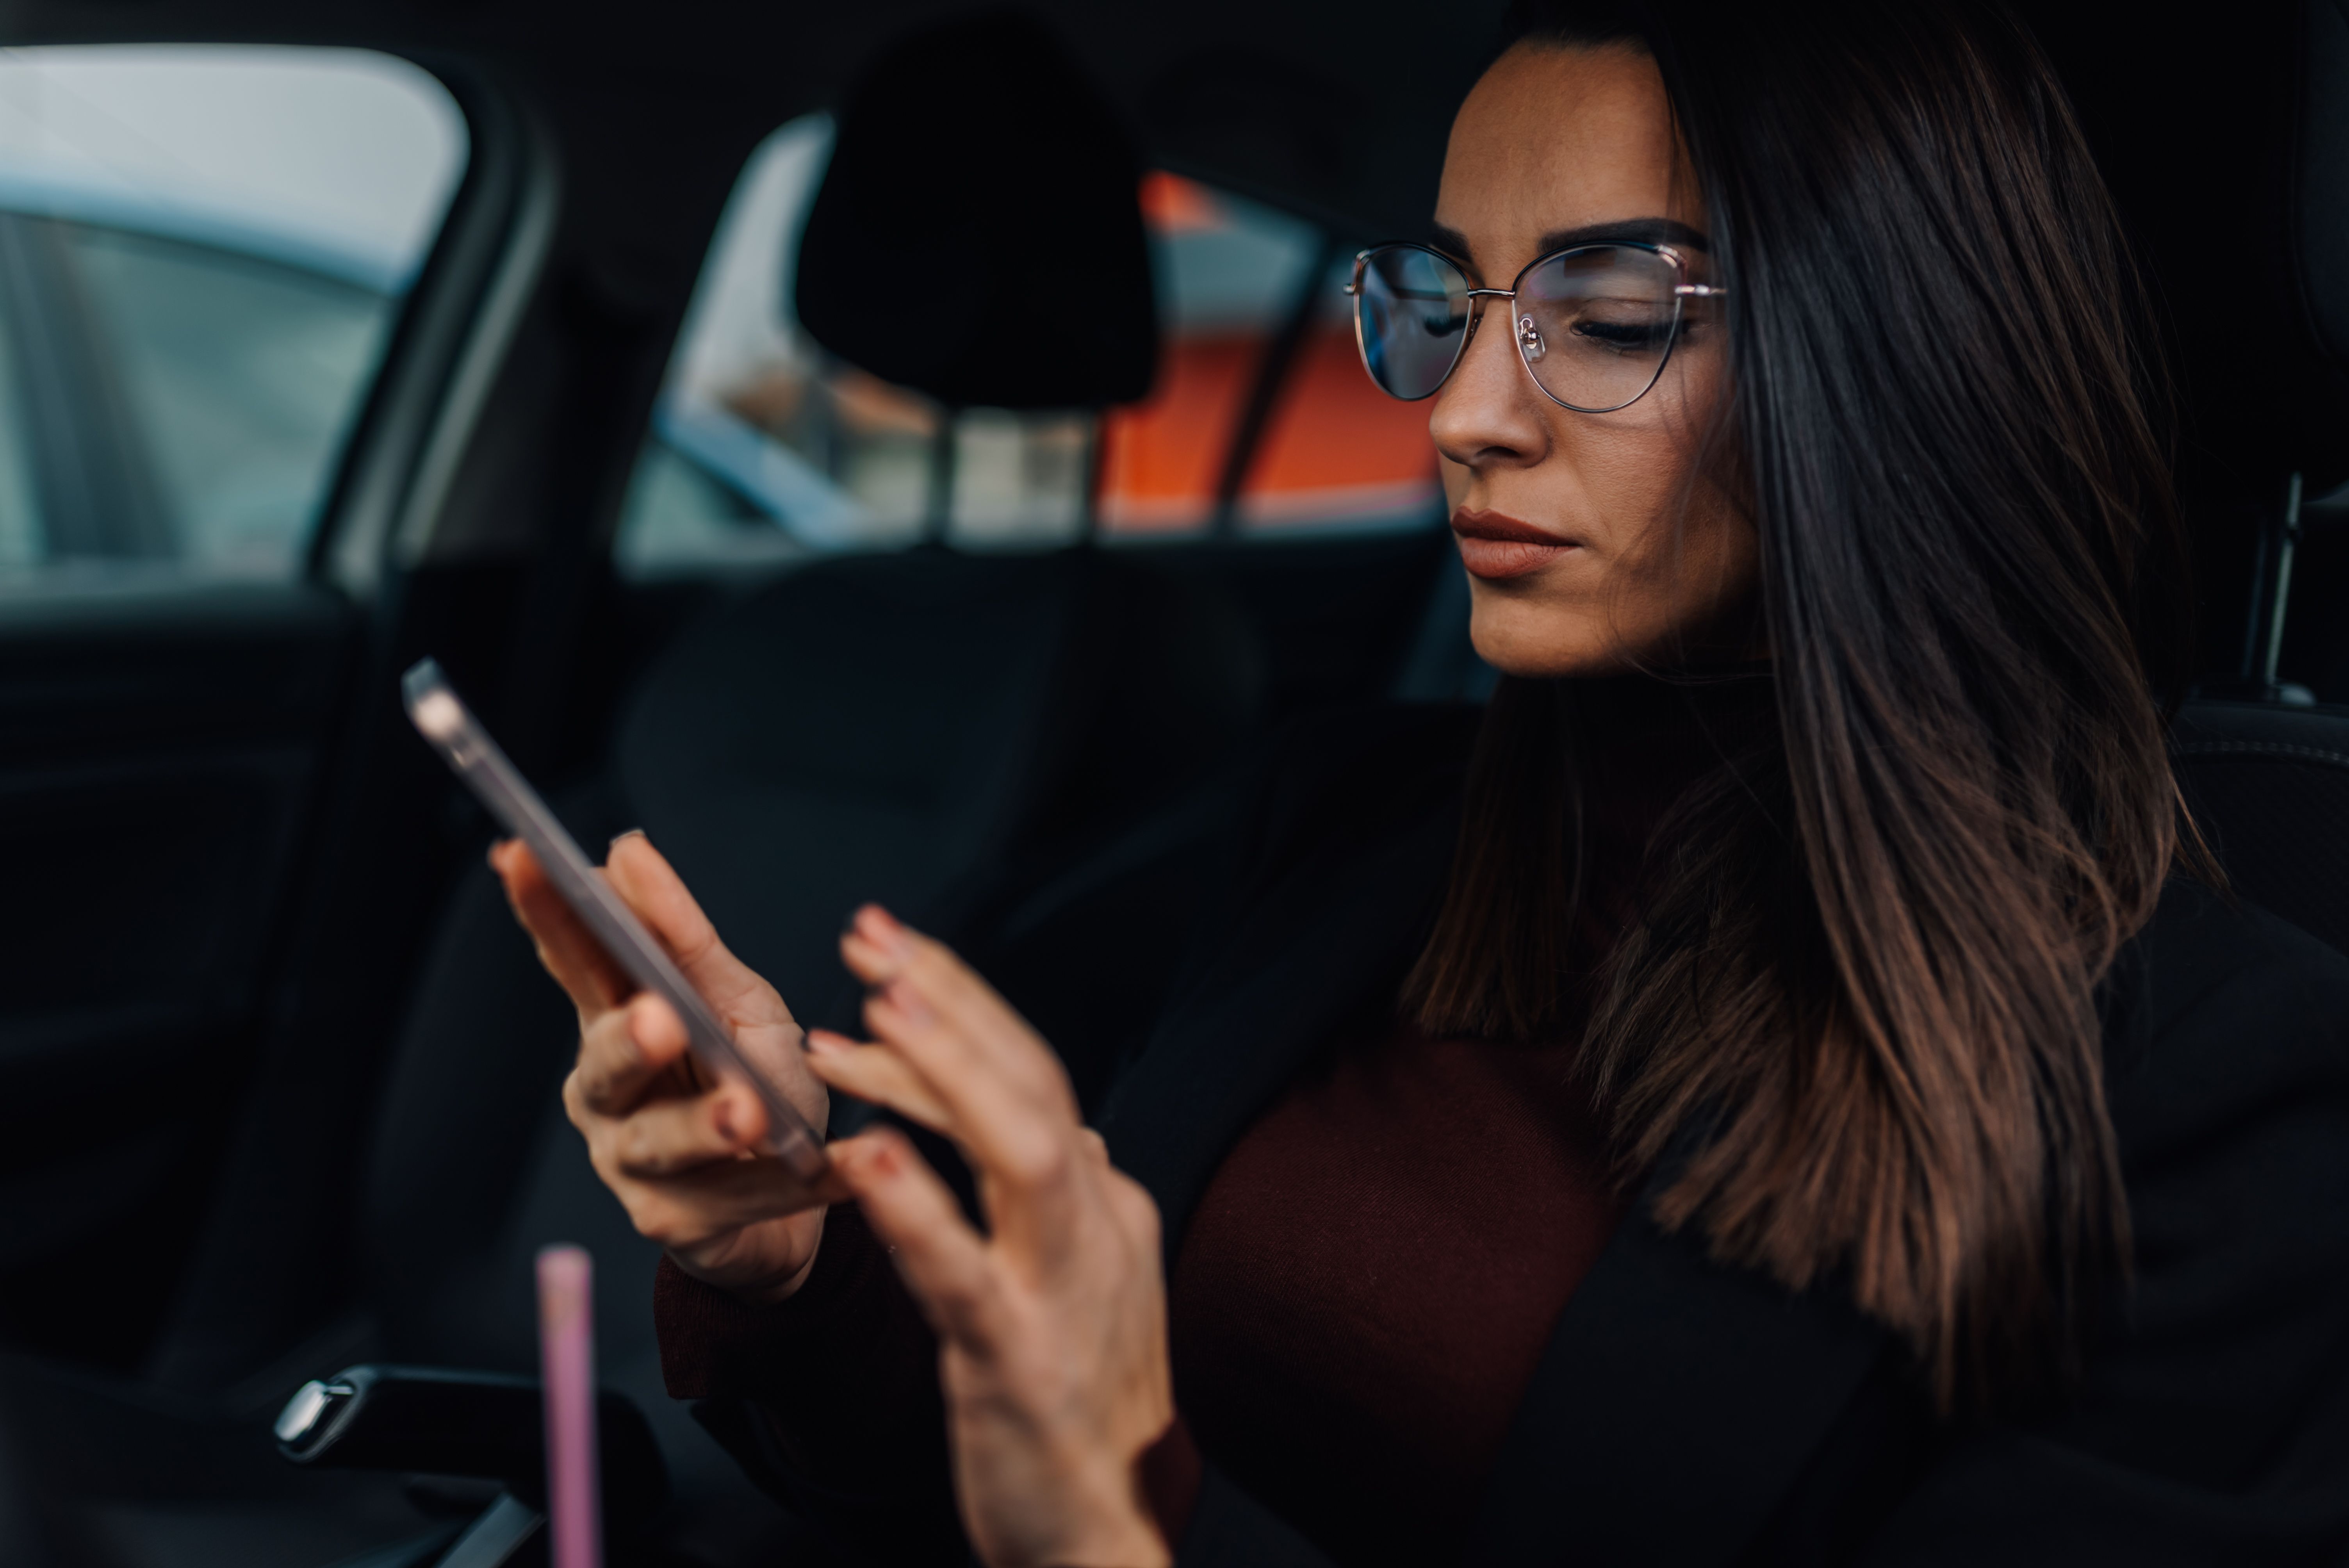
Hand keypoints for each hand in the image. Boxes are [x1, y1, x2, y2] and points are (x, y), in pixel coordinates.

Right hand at [493, 832, 836, 1302]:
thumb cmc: (751, 1076)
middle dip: (632, 1042)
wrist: (791, 1186)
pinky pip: (747, 1197)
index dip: (547, 914)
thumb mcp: (734, 997)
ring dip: (706, 1125)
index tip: (524, 854)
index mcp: (614, 1023)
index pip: (575, 962)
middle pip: (607, 1064)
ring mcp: (634, 1166)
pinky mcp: (679, 1223)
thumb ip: (682, 937)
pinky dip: (803, 1180)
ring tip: (749, 1113)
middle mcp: (606, 1097)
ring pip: (665, 1143)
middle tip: (661, 1019)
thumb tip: (626, 853)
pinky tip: (850, 1163)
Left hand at [807, 905, 1172, 1567]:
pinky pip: (963, 1270)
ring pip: (1021, 1151)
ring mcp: (1063, 1290)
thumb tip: (1056, 1124)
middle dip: (951, 1001)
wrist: (1103, 1535)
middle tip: (869, 935)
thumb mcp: (1083, 1281)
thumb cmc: (1076, 1408)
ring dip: (948, 1072)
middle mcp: (1097, 1226)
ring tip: (871, 1012)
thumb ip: (1059, 1200)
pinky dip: (917, 1205)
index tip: (887, 956)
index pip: (1029, 1077)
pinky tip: (864, 1152)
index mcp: (1102, 1203)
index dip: (958, 1007)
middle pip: (1032, 1083)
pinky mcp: (1016, 1359)